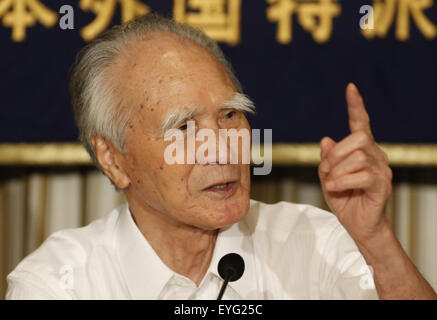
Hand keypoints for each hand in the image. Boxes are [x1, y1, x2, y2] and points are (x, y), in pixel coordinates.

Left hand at [318, 83, 392, 243]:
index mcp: (362, 150)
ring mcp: (382, 169)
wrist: (358, 224)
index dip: (356, 106)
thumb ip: (327, 159)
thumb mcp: (328, 176)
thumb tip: (326, 139)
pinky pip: (362, 175)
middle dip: (335, 154)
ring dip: (336, 171)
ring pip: (357, 157)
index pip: (361, 123)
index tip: (350, 88)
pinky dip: (341, 181)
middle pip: (358, 138)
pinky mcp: (382, 184)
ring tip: (331, 184)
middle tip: (326, 171)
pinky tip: (334, 188)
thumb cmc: (344, 198)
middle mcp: (376, 155)